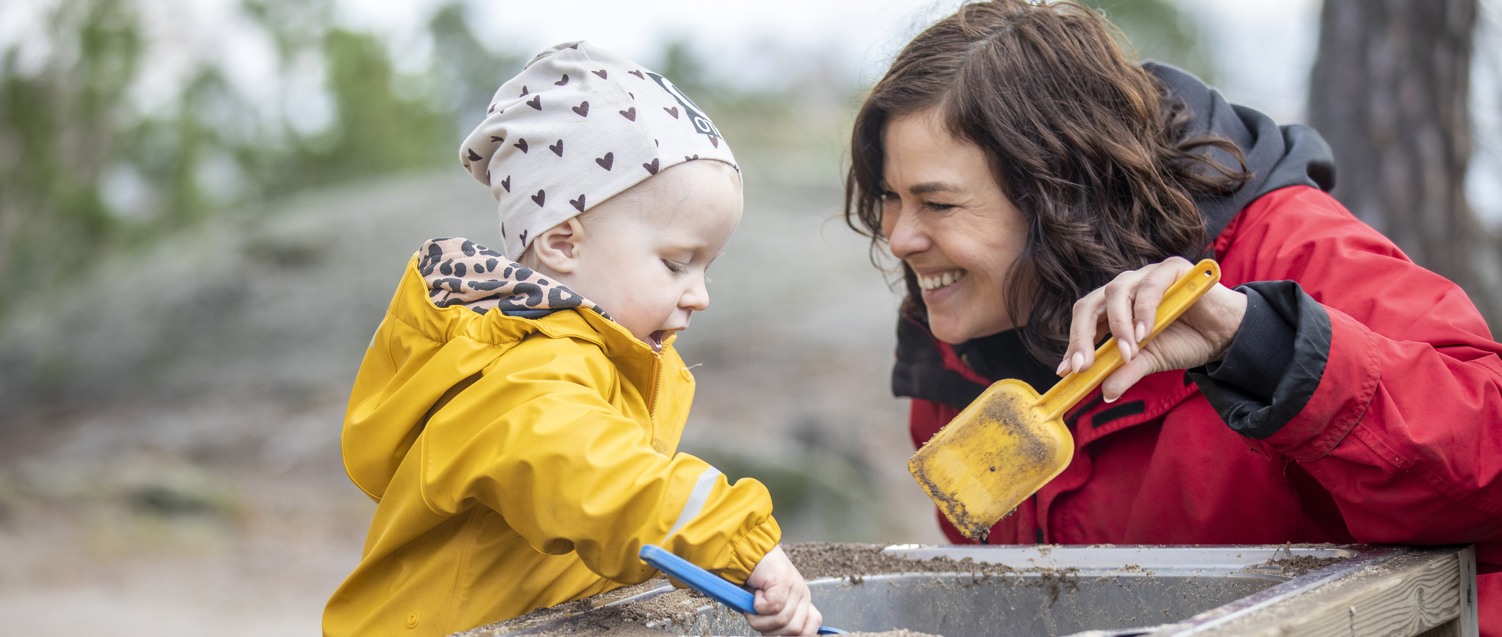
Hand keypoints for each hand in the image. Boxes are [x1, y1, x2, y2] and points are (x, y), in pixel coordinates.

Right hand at [744, 545, 822, 634]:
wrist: (749, 554)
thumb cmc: (756, 582)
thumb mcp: (772, 606)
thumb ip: (781, 620)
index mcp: (803, 604)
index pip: (811, 630)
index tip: (775, 634)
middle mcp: (803, 596)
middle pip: (793, 630)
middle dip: (770, 630)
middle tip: (758, 618)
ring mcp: (796, 588)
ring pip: (781, 620)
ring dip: (759, 618)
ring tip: (754, 606)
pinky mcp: (784, 580)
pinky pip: (772, 606)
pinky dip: (757, 605)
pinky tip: (756, 594)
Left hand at [1058, 256, 1247, 400]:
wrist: (1227, 333)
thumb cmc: (1186, 341)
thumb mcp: (1152, 361)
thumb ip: (1128, 372)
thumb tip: (1106, 393)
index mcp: (1115, 308)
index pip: (1085, 321)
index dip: (1074, 344)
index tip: (1067, 371)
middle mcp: (1126, 288)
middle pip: (1090, 303)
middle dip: (1082, 336)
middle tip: (1084, 365)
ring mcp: (1146, 276)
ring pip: (1116, 291)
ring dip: (1118, 325)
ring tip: (1127, 353)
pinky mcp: (1171, 268)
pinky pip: (1151, 285)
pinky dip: (1144, 311)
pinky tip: (1146, 333)